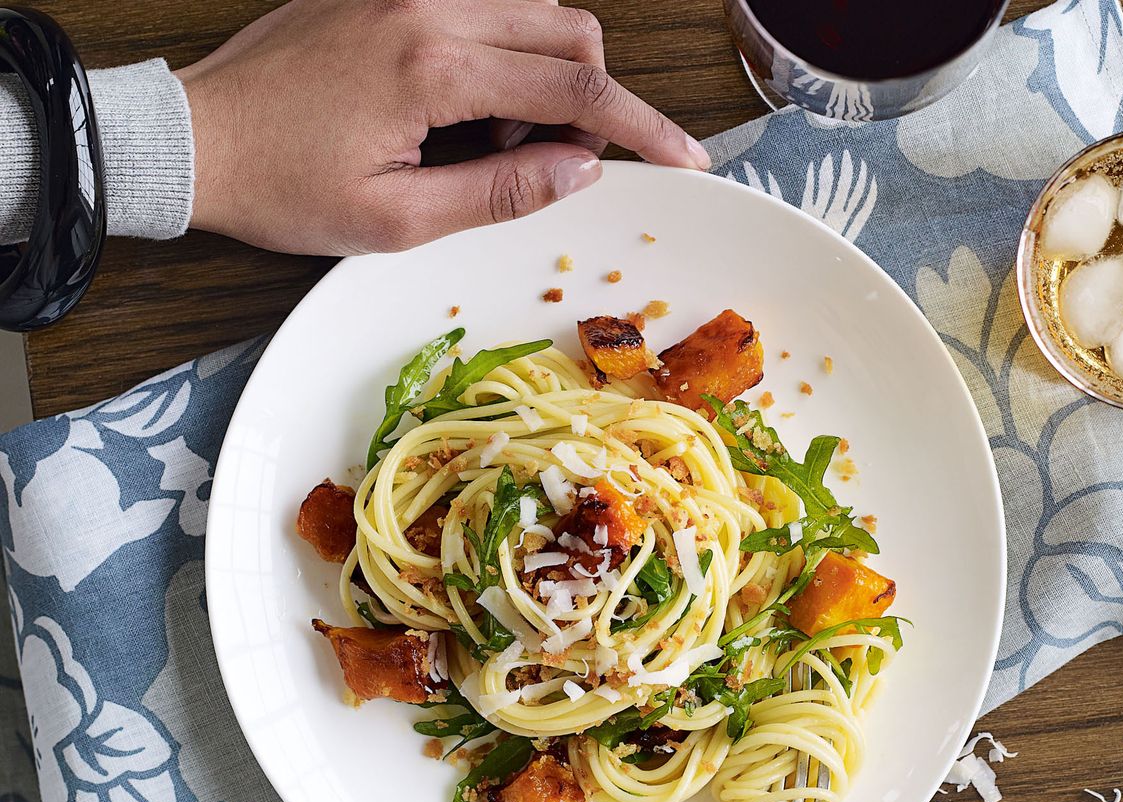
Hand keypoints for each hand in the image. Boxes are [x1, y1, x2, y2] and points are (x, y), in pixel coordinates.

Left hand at [175, 0, 708, 254]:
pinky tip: (460, 116)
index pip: (575, 90)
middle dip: (592, 101)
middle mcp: (427, 4)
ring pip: (531, 13)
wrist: (196, 140)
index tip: (686, 159)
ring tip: (490, 149)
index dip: (643, 128)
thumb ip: (501, 191)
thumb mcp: (398, 219)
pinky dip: (500, 62)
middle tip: (557, 166)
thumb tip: (581, 171)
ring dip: (542, 83)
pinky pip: (481, 10)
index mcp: (433, 65)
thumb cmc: (284, 187)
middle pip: (568, 30)